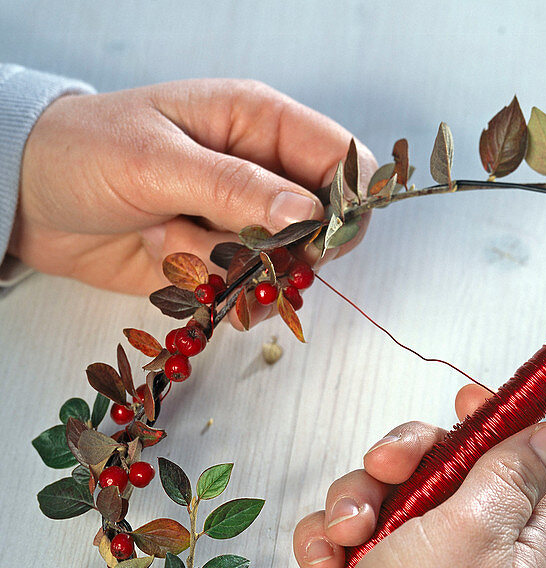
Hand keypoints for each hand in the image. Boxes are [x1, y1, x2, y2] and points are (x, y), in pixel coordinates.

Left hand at [10, 78, 374, 321]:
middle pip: (325, 224)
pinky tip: (182, 277)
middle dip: (291, 251)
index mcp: (257, 123)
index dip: (346, 202)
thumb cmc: (82, 153)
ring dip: (244, 274)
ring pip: (291, 268)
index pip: (341, 160)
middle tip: (244, 254)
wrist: (27, 199)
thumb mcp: (155, 162)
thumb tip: (308, 212)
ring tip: (179, 248)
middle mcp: (261, 172)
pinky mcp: (225, 261)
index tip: (318, 241)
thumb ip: (234, 186)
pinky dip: (227, 299)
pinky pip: (257, 295)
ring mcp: (244, 220)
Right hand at [256, 384, 545, 567]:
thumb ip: (511, 474)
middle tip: (390, 463)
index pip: (543, 473)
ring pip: (395, 495)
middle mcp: (477, 561)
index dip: (511, 429)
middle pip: (457, 471)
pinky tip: (322, 559)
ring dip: (361, 499)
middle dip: (414, 455)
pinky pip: (352, 532)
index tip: (470, 403)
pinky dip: (331, 537)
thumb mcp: (473, 531)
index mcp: (523, 552)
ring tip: (348, 533)